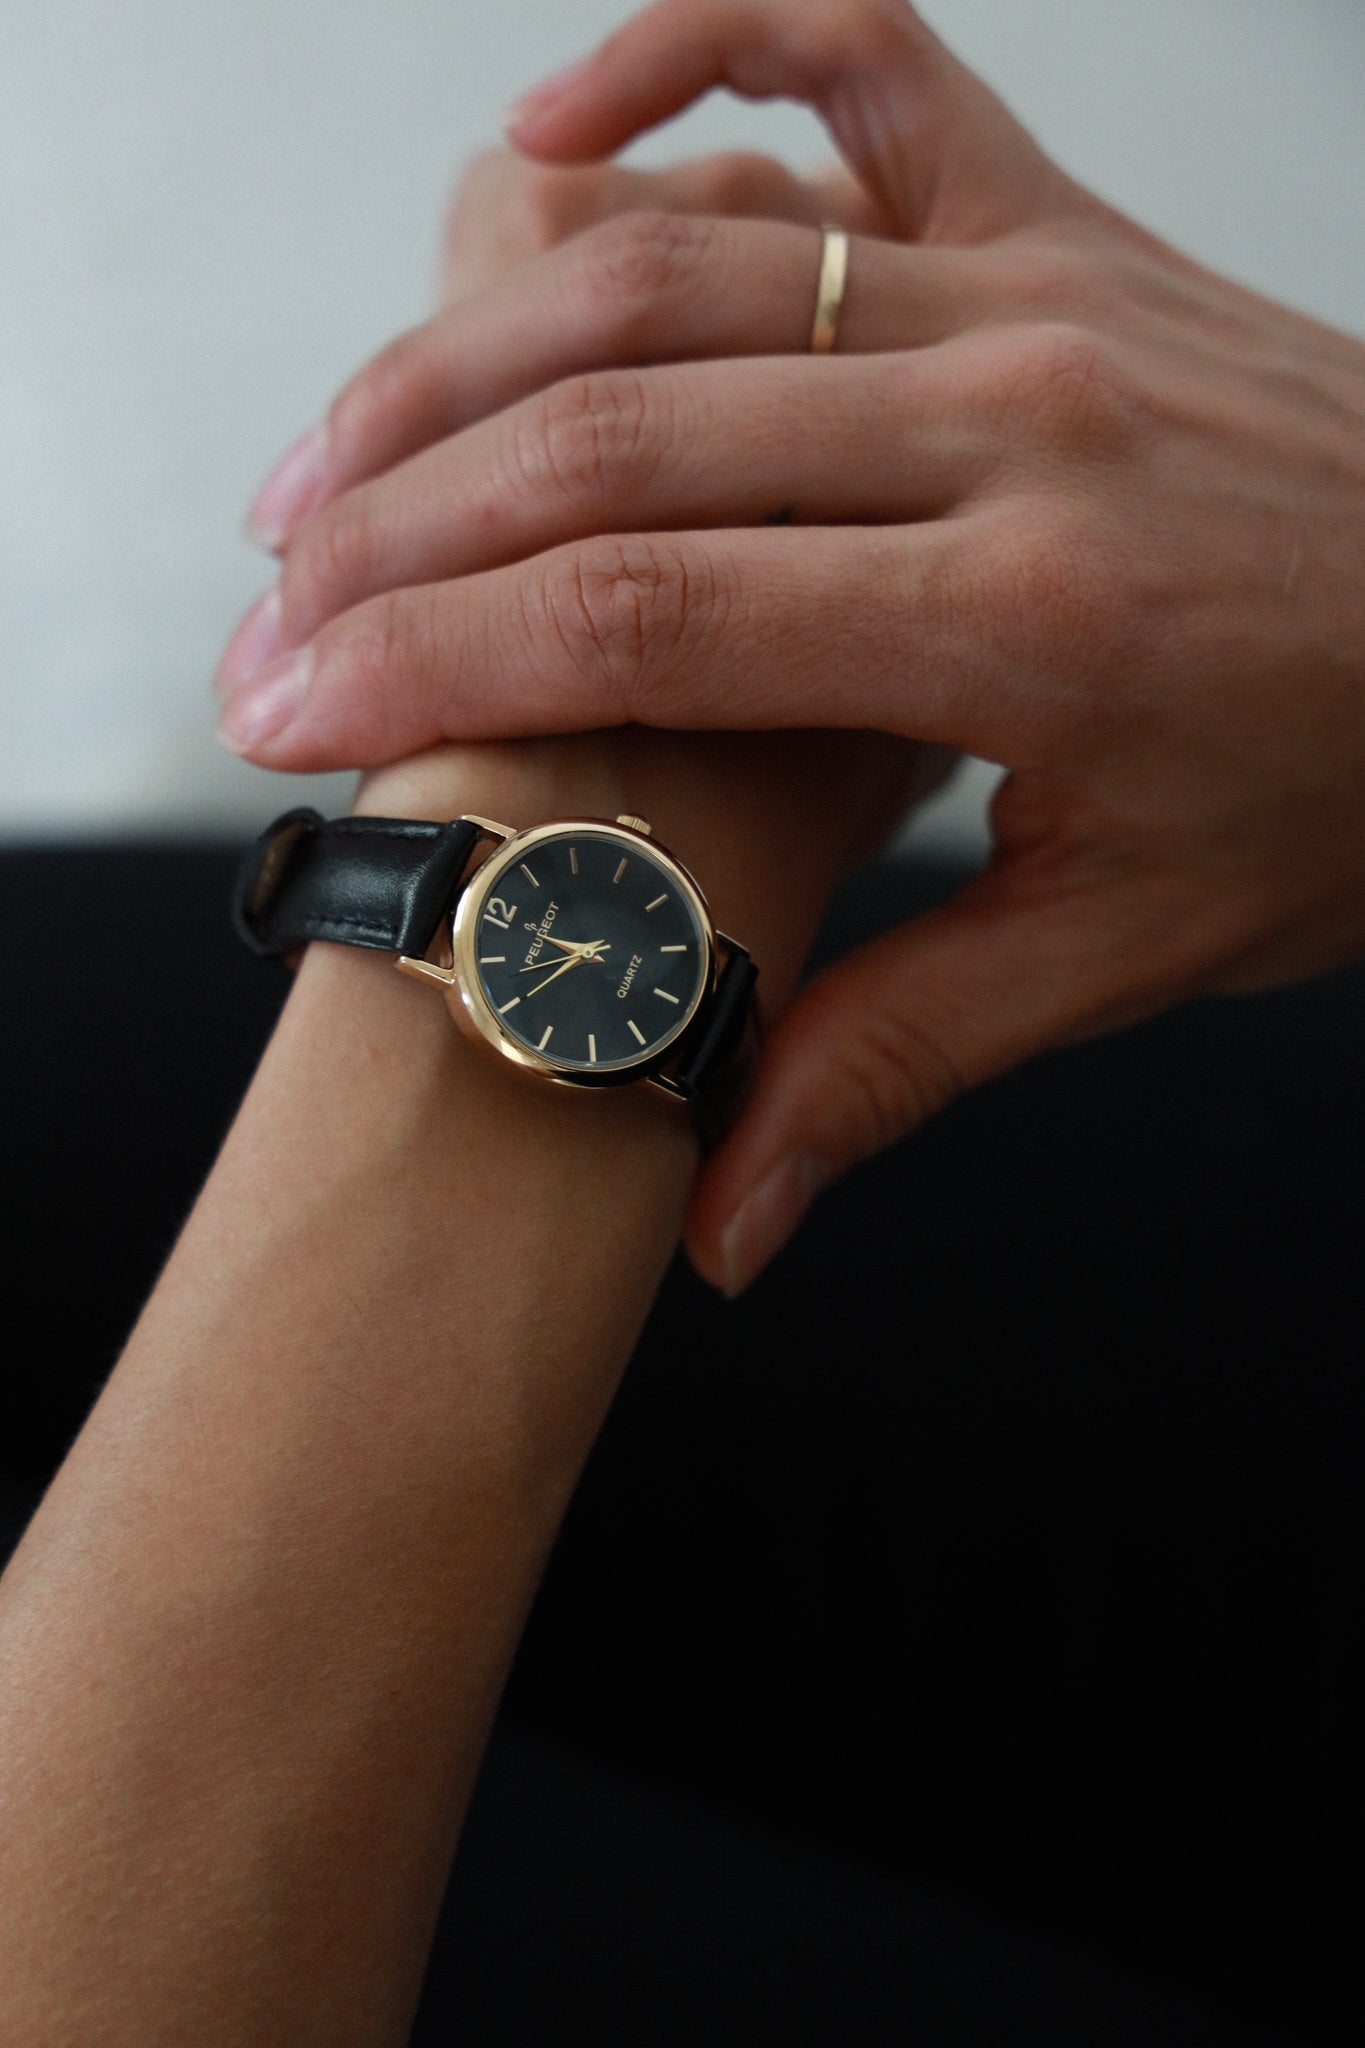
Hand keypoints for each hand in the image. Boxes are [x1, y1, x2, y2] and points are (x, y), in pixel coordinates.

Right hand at [217, 0, 1364, 1296]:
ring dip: (462, 347)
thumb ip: (903, 1057)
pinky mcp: (1056, 218)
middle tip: (261, 622)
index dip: (435, 662)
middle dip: (394, 531)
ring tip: (324, 460)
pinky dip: (690, 39)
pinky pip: (858, 53)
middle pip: (618, 434)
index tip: (288, 717)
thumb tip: (720, 1212)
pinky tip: (554, 126)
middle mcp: (1011, 418)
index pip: (653, 614)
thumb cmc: (1352, 788)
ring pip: (680, 262)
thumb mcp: (1139, 953)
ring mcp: (1030, 288)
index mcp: (1026, 620)